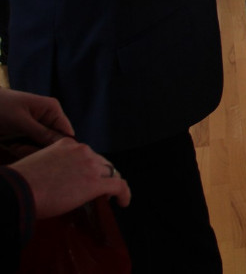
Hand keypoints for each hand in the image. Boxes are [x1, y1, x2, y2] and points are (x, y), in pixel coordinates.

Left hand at [0, 88, 74, 146]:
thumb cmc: (0, 107)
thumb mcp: (20, 121)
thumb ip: (42, 133)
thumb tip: (66, 145)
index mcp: (53, 110)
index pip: (67, 134)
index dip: (58, 148)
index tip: (40, 157)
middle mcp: (49, 119)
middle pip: (54, 143)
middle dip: (38, 150)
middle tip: (18, 149)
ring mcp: (39, 127)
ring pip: (42, 148)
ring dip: (28, 151)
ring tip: (12, 147)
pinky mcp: (29, 134)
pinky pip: (32, 148)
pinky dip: (22, 151)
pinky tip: (12, 147)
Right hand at [9, 137, 130, 218]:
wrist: (20, 190)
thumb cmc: (23, 181)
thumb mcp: (41, 162)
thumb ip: (57, 165)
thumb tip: (61, 179)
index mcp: (68, 144)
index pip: (87, 154)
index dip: (90, 167)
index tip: (87, 177)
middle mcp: (82, 151)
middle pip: (102, 163)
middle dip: (102, 175)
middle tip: (99, 189)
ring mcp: (90, 166)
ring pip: (111, 173)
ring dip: (110, 185)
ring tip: (108, 196)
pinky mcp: (95, 183)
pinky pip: (119, 186)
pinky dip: (124, 194)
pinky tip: (123, 202)